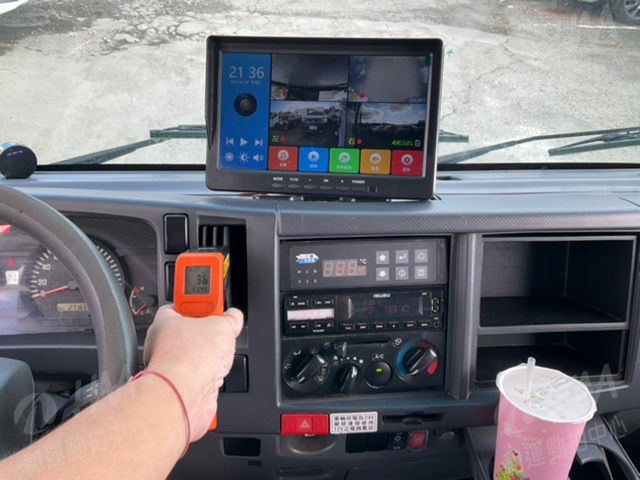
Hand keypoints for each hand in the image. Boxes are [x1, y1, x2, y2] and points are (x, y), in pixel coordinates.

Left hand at [143, 305, 243, 440]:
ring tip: (219, 356)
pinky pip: (198, 377)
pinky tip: (216, 374)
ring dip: (209, 358)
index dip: (197, 303)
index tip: (211, 302)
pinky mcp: (181, 387)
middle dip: (208, 333)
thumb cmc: (190, 358)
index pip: (178, 305)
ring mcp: (171, 368)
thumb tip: (234, 317)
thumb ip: (230, 319)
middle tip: (221, 331)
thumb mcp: (223, 325)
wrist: (186, 394)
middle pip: (189, 332)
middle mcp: (162, 344)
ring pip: (195, 357)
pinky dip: (209, 376)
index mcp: (165, 321)